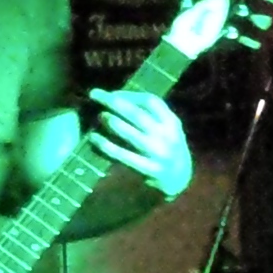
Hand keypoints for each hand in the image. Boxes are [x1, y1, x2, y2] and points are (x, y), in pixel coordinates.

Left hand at [85, 87, 193, 203]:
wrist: (179, 178)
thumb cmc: (165, 146)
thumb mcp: (166, 128)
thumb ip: (148, 115)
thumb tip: (114, 97)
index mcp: (171, 122)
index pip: (151, 101)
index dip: (130, 95)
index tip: (112, 93)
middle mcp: (167, 136)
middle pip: (138, 115)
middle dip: (114, 102)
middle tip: (94, 94)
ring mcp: (159, 154)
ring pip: (132, 135)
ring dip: (113, 123)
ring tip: (98, 115)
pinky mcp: (150, 170)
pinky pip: (125, 156)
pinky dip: (107, 146)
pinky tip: (94, 138)